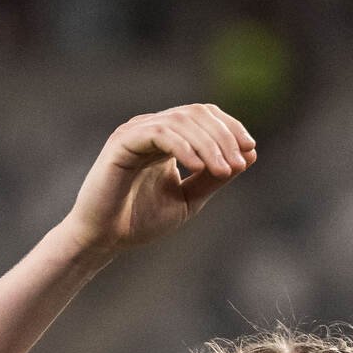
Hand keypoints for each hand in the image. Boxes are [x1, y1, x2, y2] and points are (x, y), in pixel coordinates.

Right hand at [60, 105, 255, 258]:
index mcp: (166, 138)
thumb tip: (249, 156)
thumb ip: (213, 178)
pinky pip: (159, 134)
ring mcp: (135, 132)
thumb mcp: (188, 199)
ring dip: (209, 144)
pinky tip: (198, 167)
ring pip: (181, 120)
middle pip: (196, 113)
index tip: (250, 151)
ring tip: (225, 170)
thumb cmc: (139, 221)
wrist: (103, 240)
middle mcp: (151, 128)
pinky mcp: (122, 142)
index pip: (204, 116)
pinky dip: (183, 147)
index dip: (230, 128)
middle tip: (239, 164)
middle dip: (224, 137)